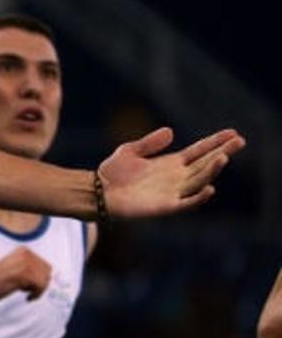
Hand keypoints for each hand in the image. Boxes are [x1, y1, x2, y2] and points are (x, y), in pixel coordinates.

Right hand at [0, 248, 53, 301]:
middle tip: (30, 292)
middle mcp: (25, 254)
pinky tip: (27, 297)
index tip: (31, 286)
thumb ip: (28, 267)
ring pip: (45, 279)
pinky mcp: (22, 275)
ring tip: (27, 294)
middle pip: (47, 272)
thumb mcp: (13, 268)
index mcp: (23, 250)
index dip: (41, 278)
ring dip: (38, 290)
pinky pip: (40, 286)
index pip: (45, 265)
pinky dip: (36, 295)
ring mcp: (24, 263)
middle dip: (41, 284)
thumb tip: (49, 274)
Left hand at [97, 126, 244, 219]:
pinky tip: (210, 188)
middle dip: (223, 152)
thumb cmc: (112, 173)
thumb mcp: (130, 151)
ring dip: (212, 170)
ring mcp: (173, 192)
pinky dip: (198, 197)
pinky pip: (186, 203)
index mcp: (171, 163)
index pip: (199, 151)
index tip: (233, 133)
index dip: (215, 142)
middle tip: (240, 141)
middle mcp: (177, 177)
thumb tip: (171, 131)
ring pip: (199, 180)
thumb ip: (150, 142)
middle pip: (205, 163)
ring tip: (223, 158)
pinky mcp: (165, 206)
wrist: (96, 193)